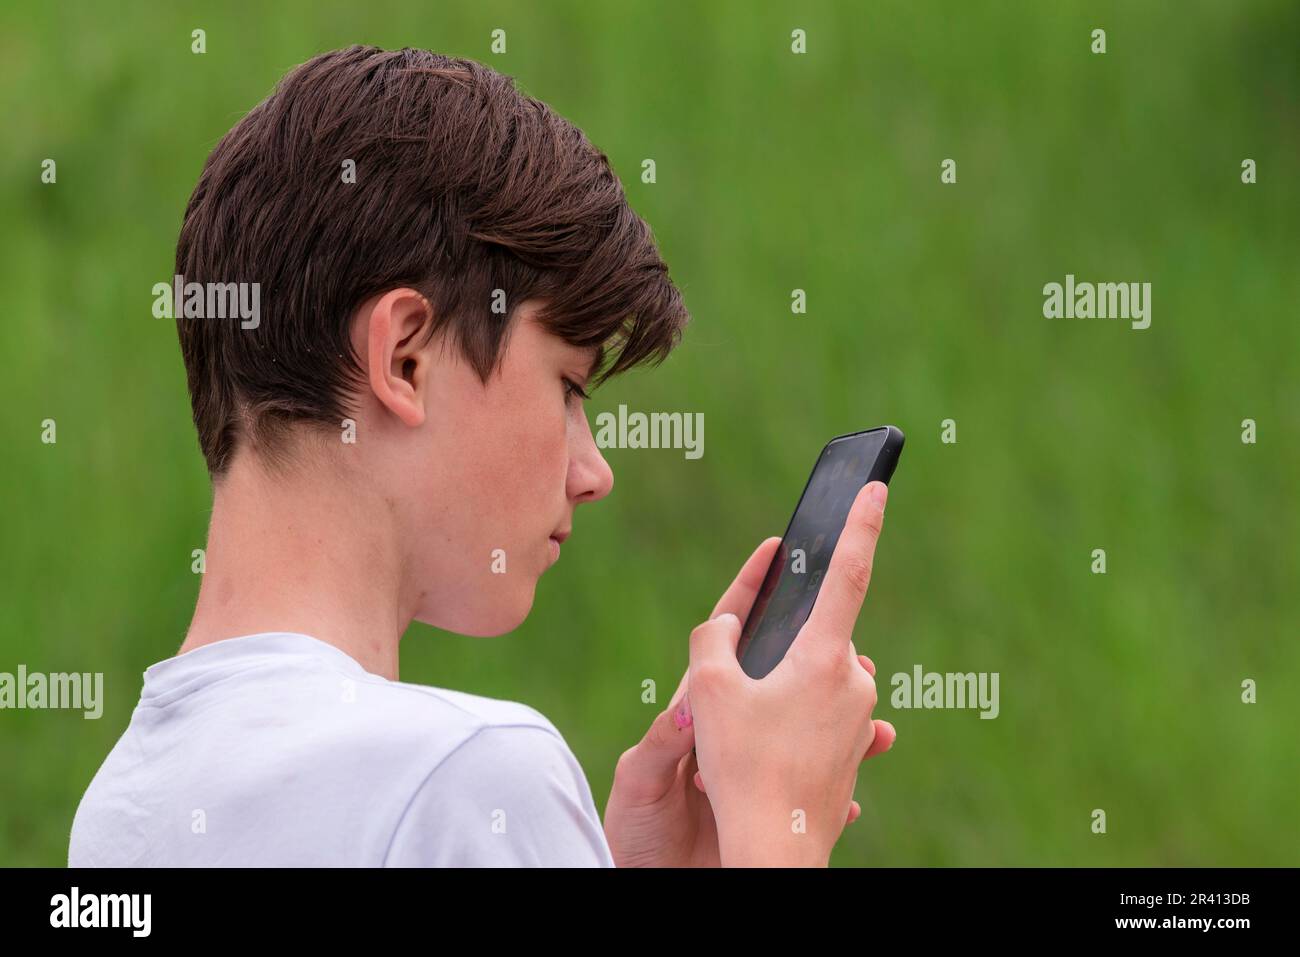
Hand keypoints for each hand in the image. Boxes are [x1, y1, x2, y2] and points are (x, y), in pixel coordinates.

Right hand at [689, 481, 894, 865]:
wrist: (777, 849)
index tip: (876, 489)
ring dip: (784, 686)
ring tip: (747, 731)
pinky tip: (767, 750)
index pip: (850, 573)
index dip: (860, 525)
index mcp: (825, 656)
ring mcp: (861, 717)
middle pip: (816, 636)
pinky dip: (794, 718)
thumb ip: (712, 640)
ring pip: (818, 676)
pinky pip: (823, 712)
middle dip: (781, 645)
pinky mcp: (856, 747)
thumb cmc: (743, 769)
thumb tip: (726, 624)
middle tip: (742, 687)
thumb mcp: (706, 694)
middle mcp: (856, 680)